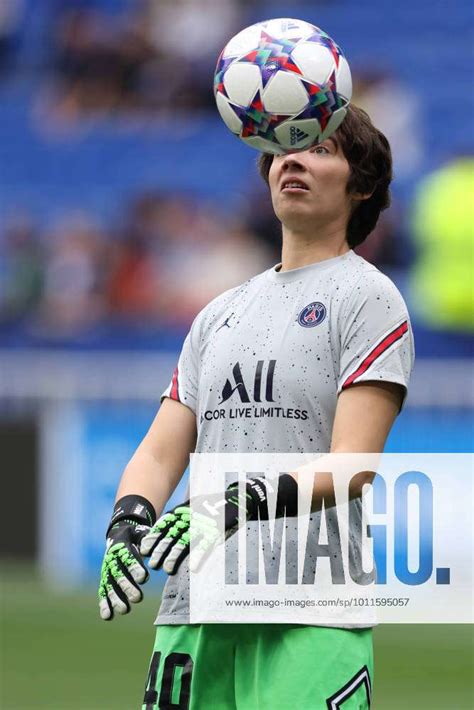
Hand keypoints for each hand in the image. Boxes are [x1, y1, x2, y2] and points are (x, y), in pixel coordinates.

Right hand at [98, 520, 149, 619]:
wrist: (119, 535)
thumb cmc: (135, 536)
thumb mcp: (141, 533)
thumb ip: (146, 539)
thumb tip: (150, 549)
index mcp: (121, 546)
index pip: (128, 557)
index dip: (134, 567)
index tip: (144, 578)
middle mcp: (111, 560)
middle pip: (118, 575)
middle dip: (127, 587)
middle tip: (138, 598)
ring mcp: (106, 571)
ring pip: (110, 586)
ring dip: (116, 599)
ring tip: (125, 610)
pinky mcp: (105, 580)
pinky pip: (103, 593)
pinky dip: (104, 604)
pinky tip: (107, 616)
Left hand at [140, 475, 297, 574]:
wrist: (242, 498)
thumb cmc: (217, 505)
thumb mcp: (198, 507)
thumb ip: (184, 517)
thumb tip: (169, 530)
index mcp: (187, 509)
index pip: (166, 523)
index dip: (155, 536)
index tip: (144, 549)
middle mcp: (194, 515)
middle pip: (173, 533)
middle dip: (161, 549)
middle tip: (151, 563)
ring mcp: (206, 522)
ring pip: (187, 540)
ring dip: (175, 555)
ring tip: (167, 569)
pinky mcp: (219, 529)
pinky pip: (208, 544)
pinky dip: (200, 556)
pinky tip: (193, 568)